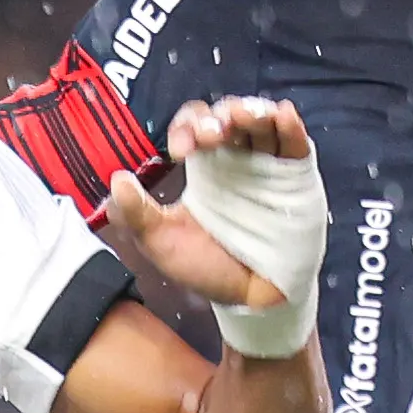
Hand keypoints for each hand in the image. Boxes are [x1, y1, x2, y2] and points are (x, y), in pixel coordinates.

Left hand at [93, 96, 319, 325]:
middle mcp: (236, 158)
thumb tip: (116, 180)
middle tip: (211, 135)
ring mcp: (268, 165)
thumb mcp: (162, 242)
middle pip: (228, 118)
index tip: (179, 150)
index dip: (187, 128)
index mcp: (204, 166)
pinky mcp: (296, 178)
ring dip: (252, 112)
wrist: (249, 300)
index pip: (195, 127)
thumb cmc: (206, 268)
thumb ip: (137, 214)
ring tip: (244, 116)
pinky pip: (296, 146)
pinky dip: (290, 127)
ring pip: (262, 123)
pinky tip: (282, 115)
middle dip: (218, 119)